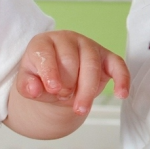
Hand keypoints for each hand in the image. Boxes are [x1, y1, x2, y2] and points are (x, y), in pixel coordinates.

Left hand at [15, 30, 129, 116]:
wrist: (58, 81)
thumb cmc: (42, 79)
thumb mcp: (28, 84)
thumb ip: (28, 87)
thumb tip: (34, 89)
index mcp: (43, 43)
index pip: (46, 53)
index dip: (50, 72)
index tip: (53, 89)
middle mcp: (67, 39)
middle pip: (71, 60)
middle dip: (67, 84)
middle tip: (63, 97)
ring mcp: (88, 46)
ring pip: (92, 64)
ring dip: (87, 90)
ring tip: (80, 109)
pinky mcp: (106, 57)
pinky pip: (118, 65)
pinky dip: (122, 79)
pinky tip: (121, 94)